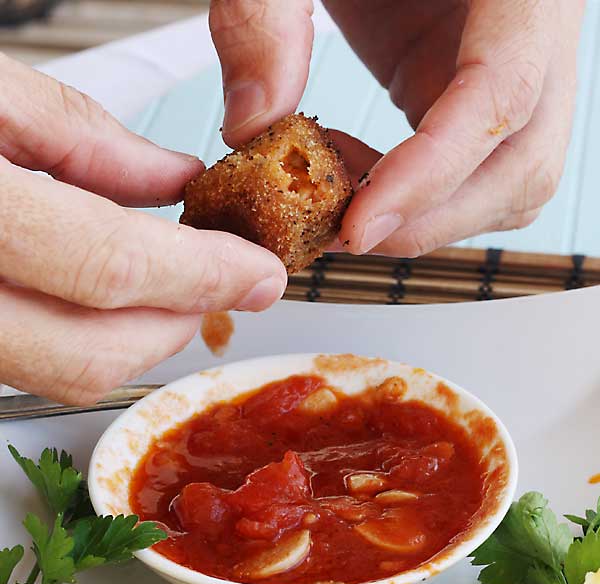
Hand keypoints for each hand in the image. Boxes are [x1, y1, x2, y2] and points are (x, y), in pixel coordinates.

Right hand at [0, 54, 286, 402]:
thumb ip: (80, 139)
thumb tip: (166, 185)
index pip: (108, 267)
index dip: (201, 275)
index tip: (256, 272)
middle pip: (88, 354)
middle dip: (176, 325)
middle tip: (220, 283)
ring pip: (54, 374)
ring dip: (131, 339)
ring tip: (163, 283)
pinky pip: (18, 365)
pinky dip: (74, 339)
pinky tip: (91, 294)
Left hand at [210, 0, 583, 256]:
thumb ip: (262, 15)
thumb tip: (250, 124)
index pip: (503, 92)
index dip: (434, 171)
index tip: (358, 223)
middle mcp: (535, 29)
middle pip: (523, 164)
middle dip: (430, 217)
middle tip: (341, 232)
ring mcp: (515, 68)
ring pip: (510, 185)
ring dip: (427, 219)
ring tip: (343, 191)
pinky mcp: (477, 91)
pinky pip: (473, 175)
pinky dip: (417, 202)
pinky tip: (355, 177)